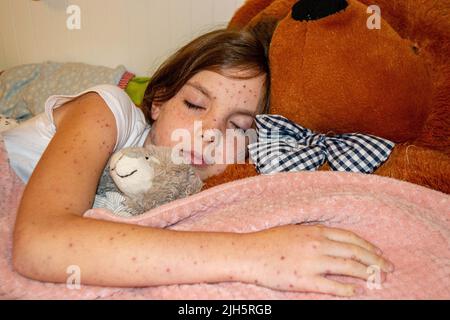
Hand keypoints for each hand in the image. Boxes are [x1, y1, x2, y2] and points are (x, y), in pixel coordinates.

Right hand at [239, 224, 394, 296]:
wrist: (249, 253)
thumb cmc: (269, 241)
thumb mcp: (295, 230)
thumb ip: (316, 235)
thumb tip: (334, 242)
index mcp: (316, 231)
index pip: (351, 238)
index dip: (369, 246)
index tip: (379, 254)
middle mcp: (318, 245)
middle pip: (356, 253)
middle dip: (376, 261)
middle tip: (388, 269)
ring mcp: (313, 263)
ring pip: (349, 268)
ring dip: (368, 274)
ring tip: (378, 280)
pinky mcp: (305, 280)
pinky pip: (332, 286)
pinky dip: (347, 289)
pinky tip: (356, 292)